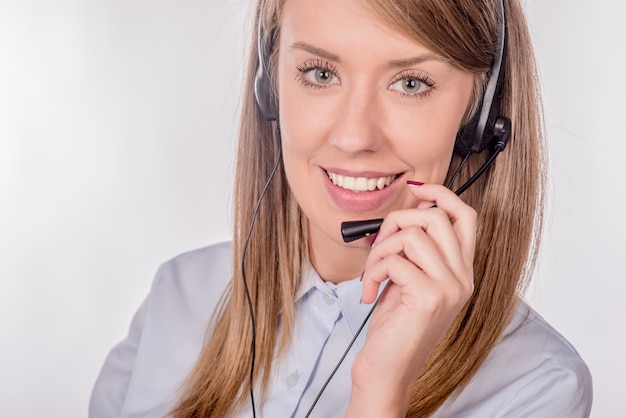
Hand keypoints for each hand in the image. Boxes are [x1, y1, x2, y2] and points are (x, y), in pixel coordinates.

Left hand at [346, 183, 476, 416]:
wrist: (387, 370)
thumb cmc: (395, 327)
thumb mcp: (408, 281)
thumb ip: (414, 251)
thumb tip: (405, 212)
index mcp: (461, 272)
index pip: (465, 216)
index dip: (441, 193)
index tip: (416, 188)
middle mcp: (463, 278)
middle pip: (436, 216)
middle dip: (397, 221)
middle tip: (379, 247)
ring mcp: (450, 288)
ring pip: (413, 235)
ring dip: (380, 250)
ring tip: (372, 274)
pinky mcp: (429, 297)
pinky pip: (395, 260)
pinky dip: (373, 271)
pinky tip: (370, 291)